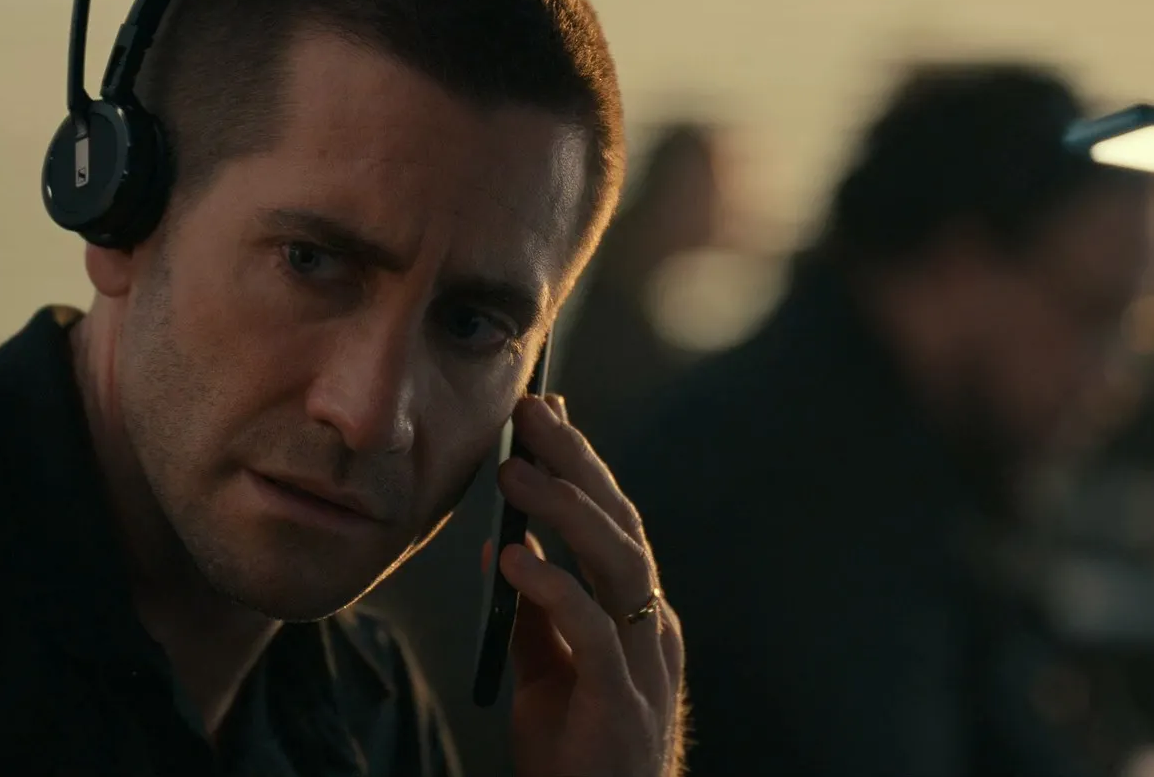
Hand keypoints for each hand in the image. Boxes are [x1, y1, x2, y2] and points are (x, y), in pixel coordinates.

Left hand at [494, 394, 686, 776]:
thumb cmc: (576, 749)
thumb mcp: (546, 667)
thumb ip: (533, 610)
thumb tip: (502, 543)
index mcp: (637, 612)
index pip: (615, 520)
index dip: (583, 463)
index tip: (547, 410)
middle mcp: (651, 626)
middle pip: (621, 526)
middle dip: (577, 462)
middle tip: (531, 412)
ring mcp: (643, 663)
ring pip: (619, 564)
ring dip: (566, 510)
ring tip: (514, 471)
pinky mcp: (619, 701)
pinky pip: (591, 631)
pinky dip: (553, 588)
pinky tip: (512, 560)